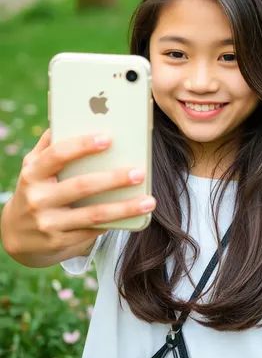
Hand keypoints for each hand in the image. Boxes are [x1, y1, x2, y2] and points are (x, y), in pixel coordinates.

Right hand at [1, 129, 155, 264]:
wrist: (16, 236)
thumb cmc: (34, 190)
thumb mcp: (33, 166)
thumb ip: (49, 143)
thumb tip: (65, 114)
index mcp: (33, 173)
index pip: (57, 155)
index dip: (82, 146)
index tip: (108, 138)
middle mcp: (38, 199)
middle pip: (81, 186)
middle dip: (113, 179)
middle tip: (140, 172)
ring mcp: (49, 223)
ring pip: (93, 214)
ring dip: (124, 207)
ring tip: (149, 200)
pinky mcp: (61, 243)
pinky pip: (94, 230)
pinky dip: (117, 222)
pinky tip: (137, 215)